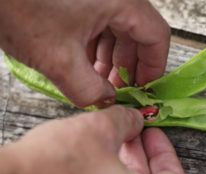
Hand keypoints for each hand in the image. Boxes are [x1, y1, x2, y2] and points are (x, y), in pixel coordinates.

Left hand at [0, 0, 169, 106]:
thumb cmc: (18, 5)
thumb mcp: (57, 59)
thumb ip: (88, 90)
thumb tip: (104, 100)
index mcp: (121, 0)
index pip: (156, 36)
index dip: (154, 67)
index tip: (145, 88)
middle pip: (136, 35)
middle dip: (127, 67)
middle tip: (115, 89)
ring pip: (116, 31)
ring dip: (108, 59)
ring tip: (95, 80)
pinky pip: (98, 23)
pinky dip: (93, 46)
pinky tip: (81, 64)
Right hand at [0, 106, 184, 173]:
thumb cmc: (57, 162)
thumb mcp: (99, 129)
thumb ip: (127, 121)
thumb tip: (137, 119)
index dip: (165, 149)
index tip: (153, 131)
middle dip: (144, 152)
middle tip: (135, 130)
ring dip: (129, 162)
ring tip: (118, 137)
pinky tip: (102, 153)